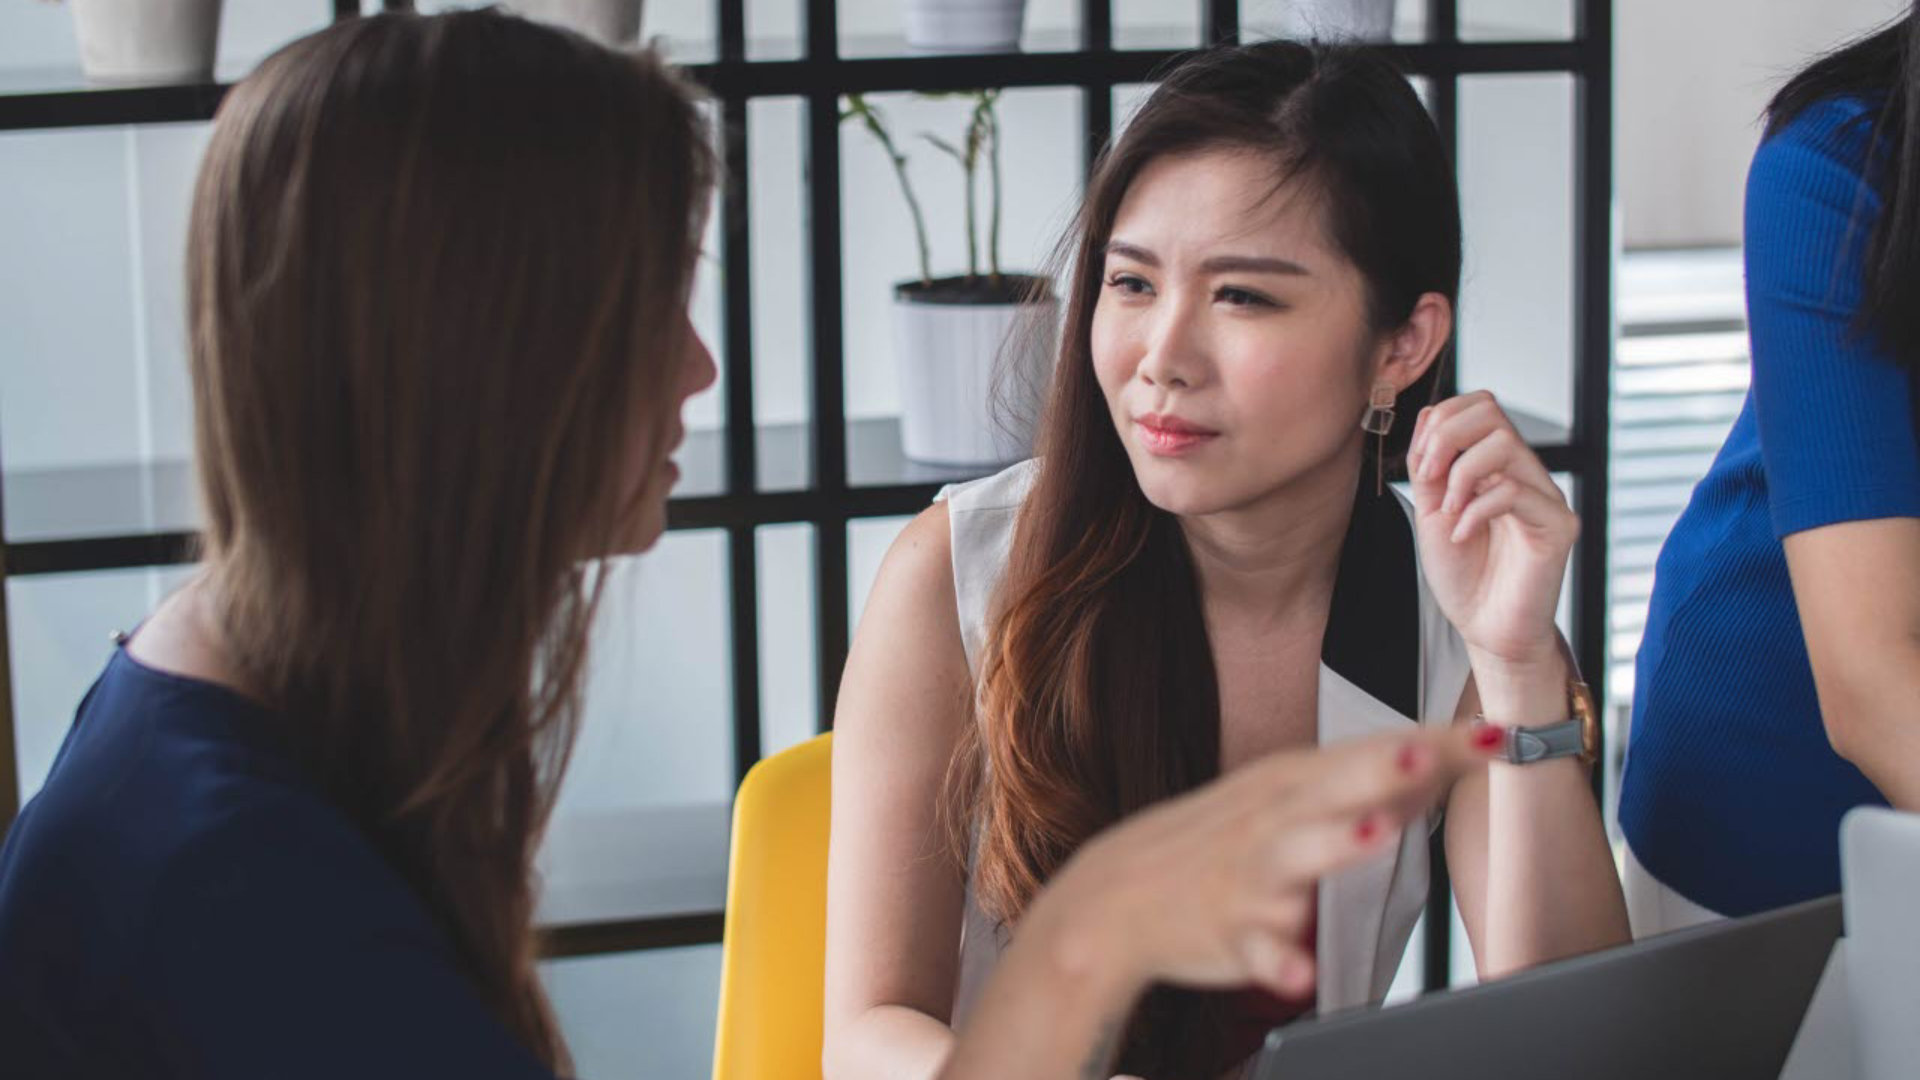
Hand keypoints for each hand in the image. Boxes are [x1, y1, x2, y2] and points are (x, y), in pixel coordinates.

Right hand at [1024, 725, 1501, 1001]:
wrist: (1118, 894)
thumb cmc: (1216, 843)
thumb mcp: (1286, 799)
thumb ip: (1366, 785)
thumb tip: (1445, 759)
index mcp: (1293, 781)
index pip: (1374, 752)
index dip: (1438, 744)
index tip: (1498, 734)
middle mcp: (1273, 818)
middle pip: (1333, 786)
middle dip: (1380, 767)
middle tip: (1428, 752)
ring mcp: (1250, 874)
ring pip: (1295, 857)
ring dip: (1335, 843)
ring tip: (1376, 833)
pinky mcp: (1228, 930)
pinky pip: (1256, 950)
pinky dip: (1276, 961)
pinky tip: (1299, 973)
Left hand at [1405, 392, 1577, 668]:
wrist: (1486, 629)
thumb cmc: (1464, 575)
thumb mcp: (1432, 512)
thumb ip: (1430, 466)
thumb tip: (1430, 416)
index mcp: (1496, 465)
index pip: (1478, 405)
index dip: (1441, 422)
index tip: (1420, 466)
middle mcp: (1525, 472)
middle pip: (1492, 410)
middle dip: (1446, 437)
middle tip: (1429, 479)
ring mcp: (1545, 496)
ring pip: (1505, 443)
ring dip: (1461, 473)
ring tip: (1448, 511)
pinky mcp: (1558, 526)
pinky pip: (1515, 492)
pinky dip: (1475, 510)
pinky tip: (1461, 536)